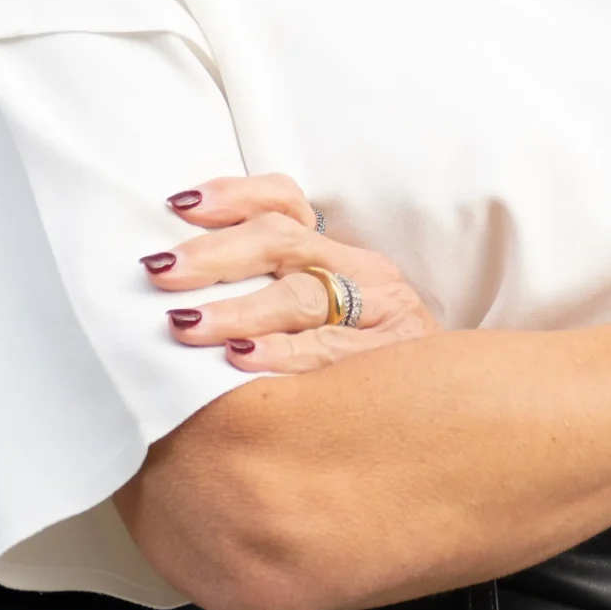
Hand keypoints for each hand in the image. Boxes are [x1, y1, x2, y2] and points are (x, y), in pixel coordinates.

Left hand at [138, 172, 438, 370]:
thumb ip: (264, 290)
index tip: (179, 203)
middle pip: (282, 242)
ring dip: (238, 309)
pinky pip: (327, 354)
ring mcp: (381, 316)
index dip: (233, 196)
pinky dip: (281, 355)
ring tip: (186, 323)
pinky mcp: (389, 362)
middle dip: (216, 255)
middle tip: (162, 271)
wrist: (448, 412)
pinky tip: (241, 361)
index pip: (285, 203)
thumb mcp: (321, 312)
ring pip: (302, 296)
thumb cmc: (359, 364)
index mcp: (337, 251)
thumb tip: (172, 281)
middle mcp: (362, 272)